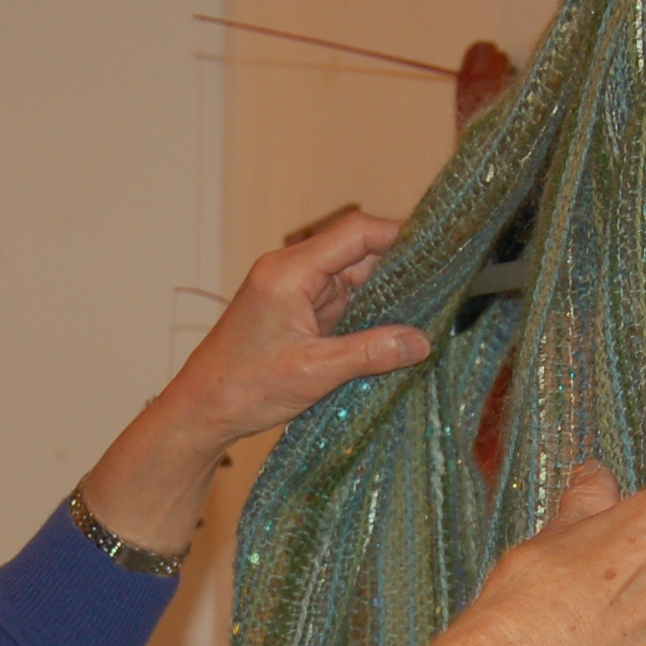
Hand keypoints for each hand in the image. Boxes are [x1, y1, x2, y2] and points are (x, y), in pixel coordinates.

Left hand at [156, 209, 431, 450]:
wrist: (201, 411)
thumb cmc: (243, 388)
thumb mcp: (314, 372)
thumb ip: (370, 353)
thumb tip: (421, 341)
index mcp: (289, 272)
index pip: (354, 234)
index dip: (398, 235)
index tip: (438, 249)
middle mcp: (292, 273)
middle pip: (358, 253)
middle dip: (399, 270)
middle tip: (444, 288)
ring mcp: (295, 292)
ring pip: (353, 279)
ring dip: (386, 296)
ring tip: (429, 311)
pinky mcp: (298, 314)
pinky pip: (343, 302)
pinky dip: (368, 314)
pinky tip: (396, 329)